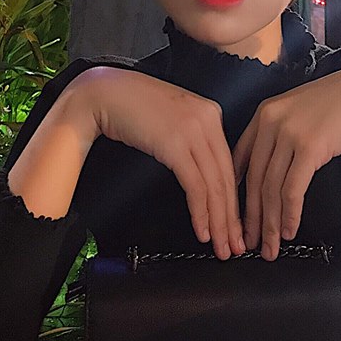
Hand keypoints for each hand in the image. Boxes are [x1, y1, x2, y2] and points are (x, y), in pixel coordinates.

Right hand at [77, 68, 244, 258]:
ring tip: (222, 246)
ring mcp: (194, 131)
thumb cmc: (131, 107)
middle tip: (237, 246)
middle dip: (232, 217)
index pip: (229, 164)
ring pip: (215, 185)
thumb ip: (191, 141)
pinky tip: (203, 230)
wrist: (103, 94)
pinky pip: (196, 186)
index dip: (234, 198)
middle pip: (227, 177)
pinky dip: (201, 212)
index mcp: (210, 113)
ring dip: (220, 221)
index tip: (236, 223)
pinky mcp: (176, 144)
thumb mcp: (171, 121)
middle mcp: (208, 120)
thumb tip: (202, 176)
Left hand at [233, 64, 340, 259]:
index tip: (236, 218)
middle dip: (251, 217)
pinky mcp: (310, 146)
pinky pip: (292, 189)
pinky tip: (290, 230)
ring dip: (270, 223)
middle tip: (250, 243)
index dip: (236, 194)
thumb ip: (280, 134)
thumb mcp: (301, 113)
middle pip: (253, 179)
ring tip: (271, 246)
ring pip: (270, 188)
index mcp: (264, 114)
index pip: (239, 161)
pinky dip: (289, 214)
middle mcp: (270, 122)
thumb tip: (268, 171)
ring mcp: (289, 133)